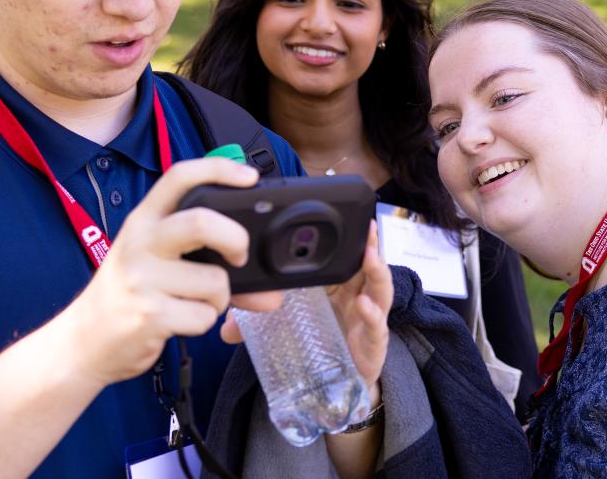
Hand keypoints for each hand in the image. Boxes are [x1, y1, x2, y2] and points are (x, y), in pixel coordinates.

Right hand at [69, 157, 263, 386]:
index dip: (219, 169)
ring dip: (218, 298)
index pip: (180, 176)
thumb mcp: (154, 264)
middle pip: (203, 221)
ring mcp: (142, 279)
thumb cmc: (127, 295)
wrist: (83, 340)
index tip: (249, 177)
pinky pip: (204, 316)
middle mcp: (140, 242)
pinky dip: (203, 322)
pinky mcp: (149, 315)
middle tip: (238, 256)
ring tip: (194, 302)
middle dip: (236, 239)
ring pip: (214, 281)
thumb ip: (206, 263)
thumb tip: (269, 292)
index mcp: (143, 220)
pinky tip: (179, 321)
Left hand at [220, 222, 392, 399]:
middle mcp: (357, 298)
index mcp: (337, 287)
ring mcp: (368, 319)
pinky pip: (377, 327)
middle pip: (368, 266)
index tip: (347, 218)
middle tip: (366, 227)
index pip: (344, 257)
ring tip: (370, 257)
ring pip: (381, 290)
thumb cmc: (318, 346)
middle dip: (370, 245)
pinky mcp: (373, 345)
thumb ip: (255, 325)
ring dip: (378, 272)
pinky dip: (373, 315)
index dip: (348, 238)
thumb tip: (226, 327)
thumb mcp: (286, 328)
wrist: (337, 390)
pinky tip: (364, 305)